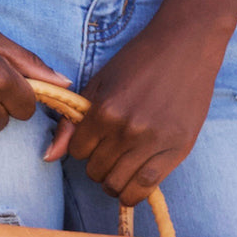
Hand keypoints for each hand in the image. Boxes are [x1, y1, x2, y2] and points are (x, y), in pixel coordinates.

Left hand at [44, 22, 223, 206]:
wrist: (186, 44)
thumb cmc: (140, 60)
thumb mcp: (100, 83)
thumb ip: (73, 121)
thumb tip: (50, 156)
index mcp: (104, 110)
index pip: (78, 152)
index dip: (85, 148)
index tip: (97, 140)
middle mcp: (126, 129)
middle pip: (96, 171)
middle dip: (99, 165)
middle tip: (111, 153)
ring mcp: (152, 141)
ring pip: (117, 185)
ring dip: (114, 182)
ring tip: (122, 169)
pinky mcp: (177, 148)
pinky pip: (146, 187)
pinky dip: (134, 192)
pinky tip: (134, 182)